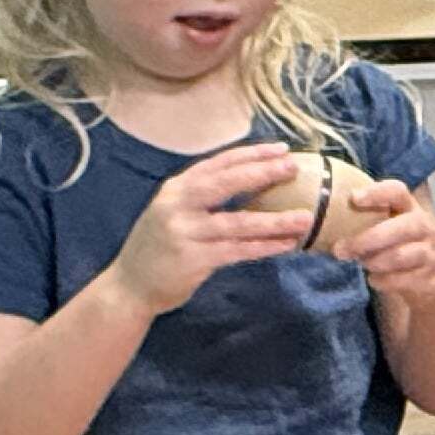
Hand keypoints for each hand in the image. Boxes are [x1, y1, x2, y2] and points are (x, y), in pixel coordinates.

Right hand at [100, 143, 314, 315]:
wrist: (129, 286)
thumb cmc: (159, 247)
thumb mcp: (172, 211)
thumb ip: (201, 196)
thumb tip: (249, 180)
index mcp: (176, 188)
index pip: (218, 163)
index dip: (250, 154)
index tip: (280, 149)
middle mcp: (178, 205)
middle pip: (226, 183)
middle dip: (262, 173)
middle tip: (293, 167)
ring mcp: (184, 232)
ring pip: (238, 222)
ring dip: (275, 220)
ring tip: (305, 217)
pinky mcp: (192, 260)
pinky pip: (237, 251)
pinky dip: (264, 247)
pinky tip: (286, 245)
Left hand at [334, 178, 434, 305]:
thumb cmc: (405, 247)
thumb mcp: (394, 228)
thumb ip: (370, 221)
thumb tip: (323, 222)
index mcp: (411, 209)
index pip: (398, 192)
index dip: (377, 192)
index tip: (353, 198)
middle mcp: (424, 227)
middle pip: (399, 228)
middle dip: (366, 239)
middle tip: (339, 249)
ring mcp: (431, 253)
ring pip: (400, 256)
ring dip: (374, 262)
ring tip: (362, 264)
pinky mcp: (431, 277)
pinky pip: (402, 280)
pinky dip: (383, 281)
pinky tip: (375, 280)